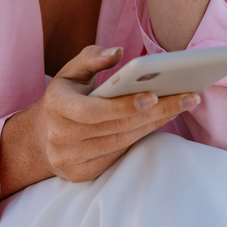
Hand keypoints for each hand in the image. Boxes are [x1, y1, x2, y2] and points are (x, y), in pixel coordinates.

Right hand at [0, 45, 200, 193]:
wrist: (39, 137)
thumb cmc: (65, 96)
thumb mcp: (71, 71)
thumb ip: (92, 57)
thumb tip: (118, 51)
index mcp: (56, 106)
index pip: (93, 110)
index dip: (123, 105)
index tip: (154, 94)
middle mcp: (60, 136)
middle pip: (116, 127)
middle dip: (154, 111)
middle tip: (187, 96)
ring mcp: (70, 159)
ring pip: (121, 142)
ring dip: (154, 124)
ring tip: (181, 105)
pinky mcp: (81, 174)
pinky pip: (118, 155)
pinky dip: (141, 137)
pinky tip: (162, 121)